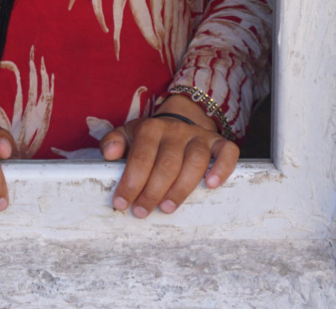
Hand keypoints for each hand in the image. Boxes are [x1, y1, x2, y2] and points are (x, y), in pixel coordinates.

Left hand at [100, 94, 238, 216]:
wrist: (178, 123)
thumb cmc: (149, 139)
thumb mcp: (128, 136)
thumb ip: (114, 142)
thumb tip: (108, 154)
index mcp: (151, 128)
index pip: (141, 157)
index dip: (131, 182)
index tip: (122, 203)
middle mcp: (176, 130)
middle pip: (167, 163)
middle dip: (152, 191)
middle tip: (142, 211)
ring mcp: (199, 136)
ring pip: (195, 161)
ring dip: (181, 188)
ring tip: (168, 208)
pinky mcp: (218, 143)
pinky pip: (227, 152)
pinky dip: (222, 168)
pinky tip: (212, 185)